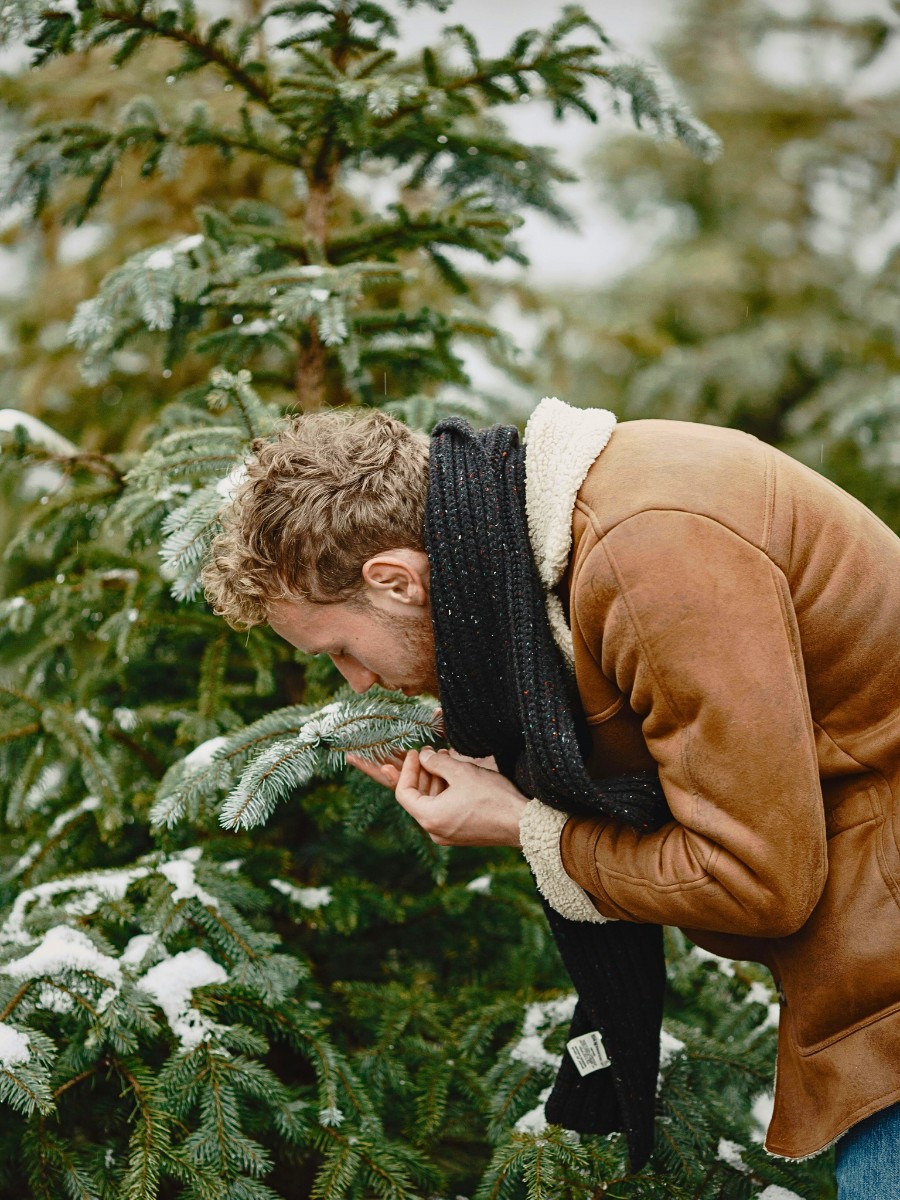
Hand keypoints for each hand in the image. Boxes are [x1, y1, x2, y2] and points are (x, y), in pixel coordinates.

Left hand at [394, 746, 527, 847]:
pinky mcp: (460, 834)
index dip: (406, 770)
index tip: (414, 753)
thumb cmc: (493, 798)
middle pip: (417, 799)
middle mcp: (435, 831)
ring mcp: (447, 835)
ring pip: (431, 804)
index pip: (404, 793)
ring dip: (434, 781)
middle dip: (421, 774)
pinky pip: (443, 811)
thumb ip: (436, 762)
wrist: (522, 823)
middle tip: (429, 753)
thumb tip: (423, 756)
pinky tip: (454, 776)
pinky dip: (444, 793)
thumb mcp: (461, 772)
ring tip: (445, 759)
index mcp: (430, 818)